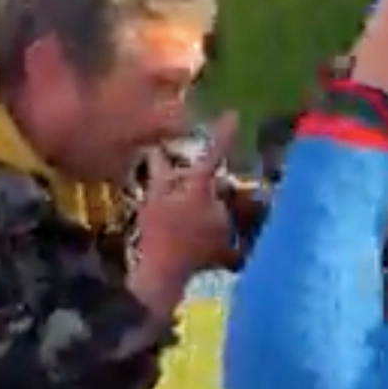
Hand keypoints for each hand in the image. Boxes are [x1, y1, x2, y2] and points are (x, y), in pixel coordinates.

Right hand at [129, 113, 235, 313]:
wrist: (164, 274)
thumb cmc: (156, 233)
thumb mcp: (153, 199)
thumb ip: (158, 172)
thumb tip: (155, 148)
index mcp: (201, 190)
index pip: (213, 156)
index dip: (223, 134)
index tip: (234, 115)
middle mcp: (219, 204)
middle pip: (210, 184)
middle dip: (195, 186)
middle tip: (175, 199)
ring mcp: (224, 224)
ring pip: (213, 205)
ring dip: (199, 206)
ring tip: (178, 220)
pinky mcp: (225, 242)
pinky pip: (215, 224)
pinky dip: (203, 224)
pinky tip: (187, 234)